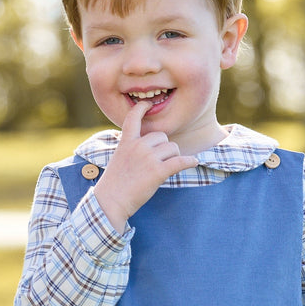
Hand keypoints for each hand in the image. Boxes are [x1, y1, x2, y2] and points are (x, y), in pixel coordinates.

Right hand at [93, 99, 196, 231]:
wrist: (110, 201)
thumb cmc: (115, 184)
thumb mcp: (119, 159)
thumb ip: (132, 149)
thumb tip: (152, 147)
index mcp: (126, 142)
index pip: (133, 118)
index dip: (142, 108)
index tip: (147, 104)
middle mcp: (138, 146)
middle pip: (162, 137)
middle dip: (164, 147)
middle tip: (159, 161)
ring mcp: (148, 158)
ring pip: (172, 148)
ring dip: (173, 157)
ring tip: (167, 168)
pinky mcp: (157, 171)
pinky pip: (180, 161)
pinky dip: (189, 162)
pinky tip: (193, 162)